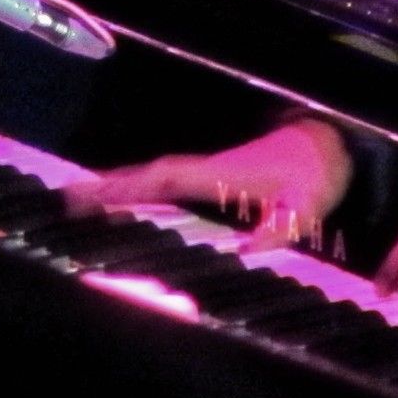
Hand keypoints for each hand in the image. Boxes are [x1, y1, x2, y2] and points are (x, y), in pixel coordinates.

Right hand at [65, 118, 352, 248]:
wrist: (328, 146)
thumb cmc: (315, 175)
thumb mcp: (304, 206)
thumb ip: (279, 228)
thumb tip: (247, 251)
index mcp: (221, 174)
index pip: (167, 179)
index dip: (132, 185)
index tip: (97, 192)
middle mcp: (208, 170)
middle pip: (150, 175)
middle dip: (111, 185)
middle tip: (70, 197)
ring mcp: (210, 171)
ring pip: (157, 176)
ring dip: (123, 184)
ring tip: (85, 197)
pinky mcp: (215, 177)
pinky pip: (170, 182)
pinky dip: (145, 186)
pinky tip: (131, 197)